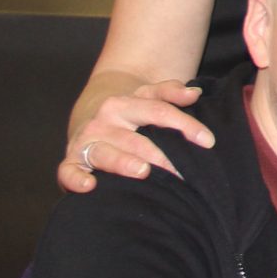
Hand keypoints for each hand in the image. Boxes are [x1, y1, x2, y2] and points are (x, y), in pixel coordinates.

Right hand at [59, 82, 209, 192]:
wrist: (90, 116)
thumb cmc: (130, 112)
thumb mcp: (148, 96)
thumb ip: (171, 92)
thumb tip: (194, 93)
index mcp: (125, 103)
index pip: (159, 111)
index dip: (185, 125)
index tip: (208, 141)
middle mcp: (104, 122)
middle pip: (136, 138)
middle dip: (160, 155)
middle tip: (182, 172)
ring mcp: (86, 142)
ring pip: (104, 153)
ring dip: (123, 162)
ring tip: (143, 171)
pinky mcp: (71, 161)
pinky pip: (68, 171)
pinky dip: (75, 178)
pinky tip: (89, 186)